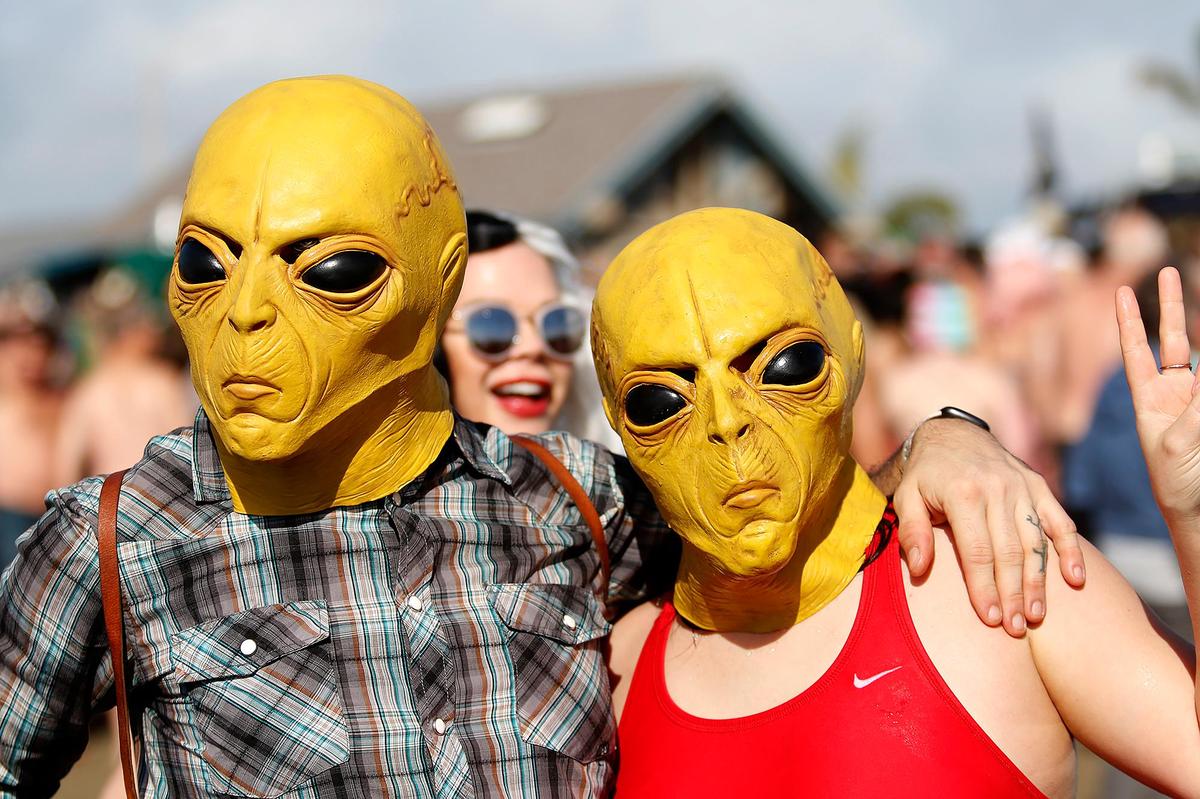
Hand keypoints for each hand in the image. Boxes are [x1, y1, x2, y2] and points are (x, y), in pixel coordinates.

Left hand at [894, 418, 1085, 636]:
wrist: (953, 434)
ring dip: (1039, 582)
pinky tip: (1076, 580)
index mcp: (963, 493)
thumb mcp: (906, 497)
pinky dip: (1070, 550)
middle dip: (1013, 594)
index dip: (984, 588)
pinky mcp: (1039, 487)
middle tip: (1017, 629)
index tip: (991, 620)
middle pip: (1009, 552)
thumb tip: (920, 569)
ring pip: (1035, 542)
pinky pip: (1059, 522)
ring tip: (1038, 616)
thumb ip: (913, 532)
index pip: (977, 552)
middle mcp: (997, 489)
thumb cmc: (925, 476)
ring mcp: (1022, 487)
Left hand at [1116, 267, 1199, 523]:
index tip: (1120, 292)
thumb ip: (1193, 415)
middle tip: (1168, 271)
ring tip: (1196, 301)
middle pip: (1175, 340)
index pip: (1136, 351)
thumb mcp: (1175, 448)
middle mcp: (1176, 393)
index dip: (1129, 322)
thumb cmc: (1176, 486)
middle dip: (1172, 307)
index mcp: (1150, 400)